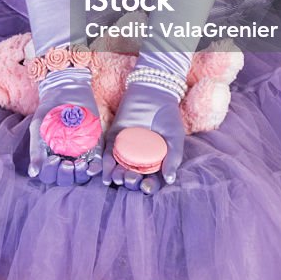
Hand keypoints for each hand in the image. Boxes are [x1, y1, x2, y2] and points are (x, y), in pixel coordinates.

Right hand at [27, 68, 103, 186]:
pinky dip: (95, 167)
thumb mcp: (38, 128)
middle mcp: (65, 158)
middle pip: (66, 178)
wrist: (65, 90)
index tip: (53, 160)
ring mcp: (81, 153)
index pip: (50, 175)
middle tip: (67, 164)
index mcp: (50, 157)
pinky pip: (96, 161)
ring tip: (79, 163)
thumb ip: (36, 150)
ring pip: (81, 175)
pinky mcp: (95, 145)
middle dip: (66, 175)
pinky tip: (91, 167)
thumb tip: (33, 173)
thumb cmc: (48, 110)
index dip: (51, 172)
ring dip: (80, 174)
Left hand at [102, 80, 185, 195]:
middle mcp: (138, 158)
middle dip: (131, 182)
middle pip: (133, 176)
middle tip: (132, 180)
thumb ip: (174, 157)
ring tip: (118, 178)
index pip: (150, 179)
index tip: (147, 187)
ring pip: (118, 168)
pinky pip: (107, 153)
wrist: (153, 92)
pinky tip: (105, 175)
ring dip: (117, 176)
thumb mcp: (175, 137)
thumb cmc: (168, 116)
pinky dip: (105, 165)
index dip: (149, 186)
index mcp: (155, 161)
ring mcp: (125, 149)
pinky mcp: (113, 138)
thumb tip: (170, 180)